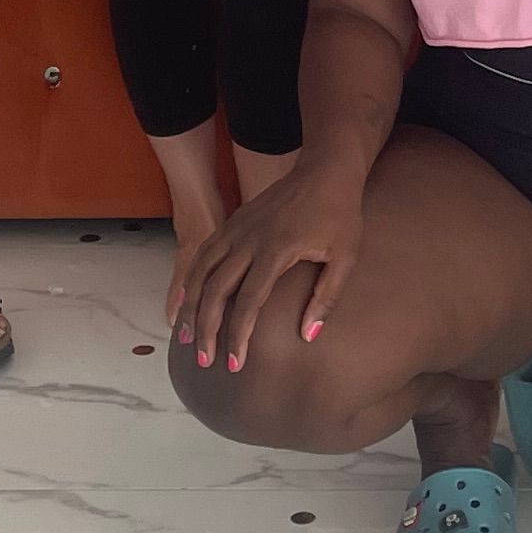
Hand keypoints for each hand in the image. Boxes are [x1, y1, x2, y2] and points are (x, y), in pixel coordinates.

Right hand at [171, 151, 365, 374]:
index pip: (249, 302)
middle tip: (204, 360)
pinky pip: (204, 253)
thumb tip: (307, 336)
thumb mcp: (345, 257)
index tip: (236, 363)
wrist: (326, 168)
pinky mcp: (234, 221)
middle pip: (216, 289)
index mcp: (277, 249)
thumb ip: (326, 299)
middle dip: (207, 328)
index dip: (239, 335)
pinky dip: (191, 278)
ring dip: (191, 306)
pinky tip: (187, 299)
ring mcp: (238, 228)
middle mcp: (249, 239)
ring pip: (202, 270)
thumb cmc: (340, 215)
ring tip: (185, 337)